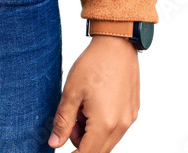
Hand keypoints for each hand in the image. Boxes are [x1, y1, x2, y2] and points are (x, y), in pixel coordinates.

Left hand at [48, 36, 139, 150]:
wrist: (117, 45)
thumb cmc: (93, 64)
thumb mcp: (71, 92)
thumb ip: (63, 121)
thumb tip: (54, 143)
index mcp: (104, 124)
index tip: (61, 146)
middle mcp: (121, 126)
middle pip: (98, 149)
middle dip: (81, 139)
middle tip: (72, 114)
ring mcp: (129, 119)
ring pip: (107, 140)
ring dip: (92, 131)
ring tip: (83, 105)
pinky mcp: (133, 111)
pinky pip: (116, 128)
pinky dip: (103, 123)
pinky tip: (95, 102)